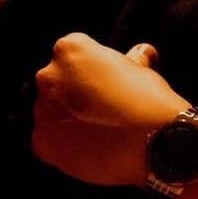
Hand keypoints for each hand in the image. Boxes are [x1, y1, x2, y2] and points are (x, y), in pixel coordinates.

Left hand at [31, 33, 188, 186]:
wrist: (155, 143)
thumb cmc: (148, 101)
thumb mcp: (142, 70)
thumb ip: (130, 60)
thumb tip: (140, 54)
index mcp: (70, 50)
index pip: (72, 55)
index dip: (89, 71)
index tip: (103, 83)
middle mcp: (48, 76)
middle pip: (55, 83)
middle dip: (72, 94)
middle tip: (99, 109)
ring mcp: (43, 110)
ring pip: (50, 112)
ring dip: (66, 119)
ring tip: (95, 132)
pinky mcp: (42, 142)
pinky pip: (48, 141)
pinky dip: (63, 145)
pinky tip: (87, 148)